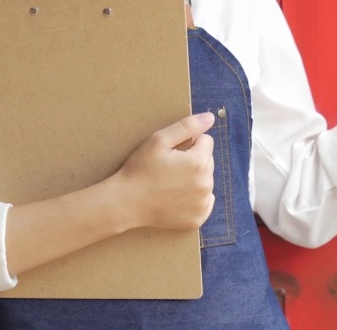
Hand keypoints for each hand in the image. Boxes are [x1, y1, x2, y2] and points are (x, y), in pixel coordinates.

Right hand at [107, 112, 215, 233]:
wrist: (125, 203)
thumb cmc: (140, 169)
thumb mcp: (159, 140)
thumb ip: (187, 126)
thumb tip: (210, 118)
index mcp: (199, 162)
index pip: (206, 141)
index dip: (189, 143)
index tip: (172, 153)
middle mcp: (206, 184)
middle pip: (208, 161)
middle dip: (193, 160)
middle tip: (169, 168)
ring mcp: (203, 203)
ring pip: (206, 180)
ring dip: (194, 178)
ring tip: (171, 182)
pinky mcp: (198, 218)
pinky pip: (205, 201)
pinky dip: (195, 198)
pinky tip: (177, 197)